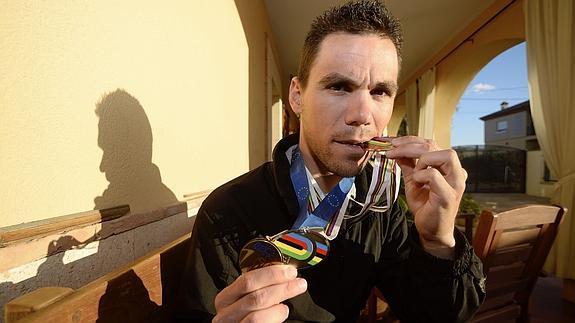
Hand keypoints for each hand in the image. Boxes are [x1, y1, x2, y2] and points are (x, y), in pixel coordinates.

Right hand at [213, 265, 306, 322]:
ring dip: (278, 307)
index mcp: (224, 299)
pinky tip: (282, 312)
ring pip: (257, 316)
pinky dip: (275, 317)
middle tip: (299, 283)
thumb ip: (257, 290)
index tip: (289, 271)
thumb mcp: (244, 302)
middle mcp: (224, 315)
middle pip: (255, 297)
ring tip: (290, 301)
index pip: (246, 281)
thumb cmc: (245, 317)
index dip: (270, 274)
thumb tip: (283, 276)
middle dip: (281, 288)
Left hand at [386, 136, 466, 257]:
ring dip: (421, 159)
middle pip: (435, 145)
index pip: (430, 142)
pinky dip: (421, 175)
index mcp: (447, 166)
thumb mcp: (413, 181)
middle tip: (392, 150)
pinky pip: (434, 175)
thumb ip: (408, 165)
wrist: (431, 230)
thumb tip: (396, 150)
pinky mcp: (449, 195)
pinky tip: (416, 182)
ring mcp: (455, 183)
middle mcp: (455, 171)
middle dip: (410, 145)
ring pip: (444, 155)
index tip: (392, 143)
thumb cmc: (425, 205)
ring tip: (413, 173)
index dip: (410, 140)